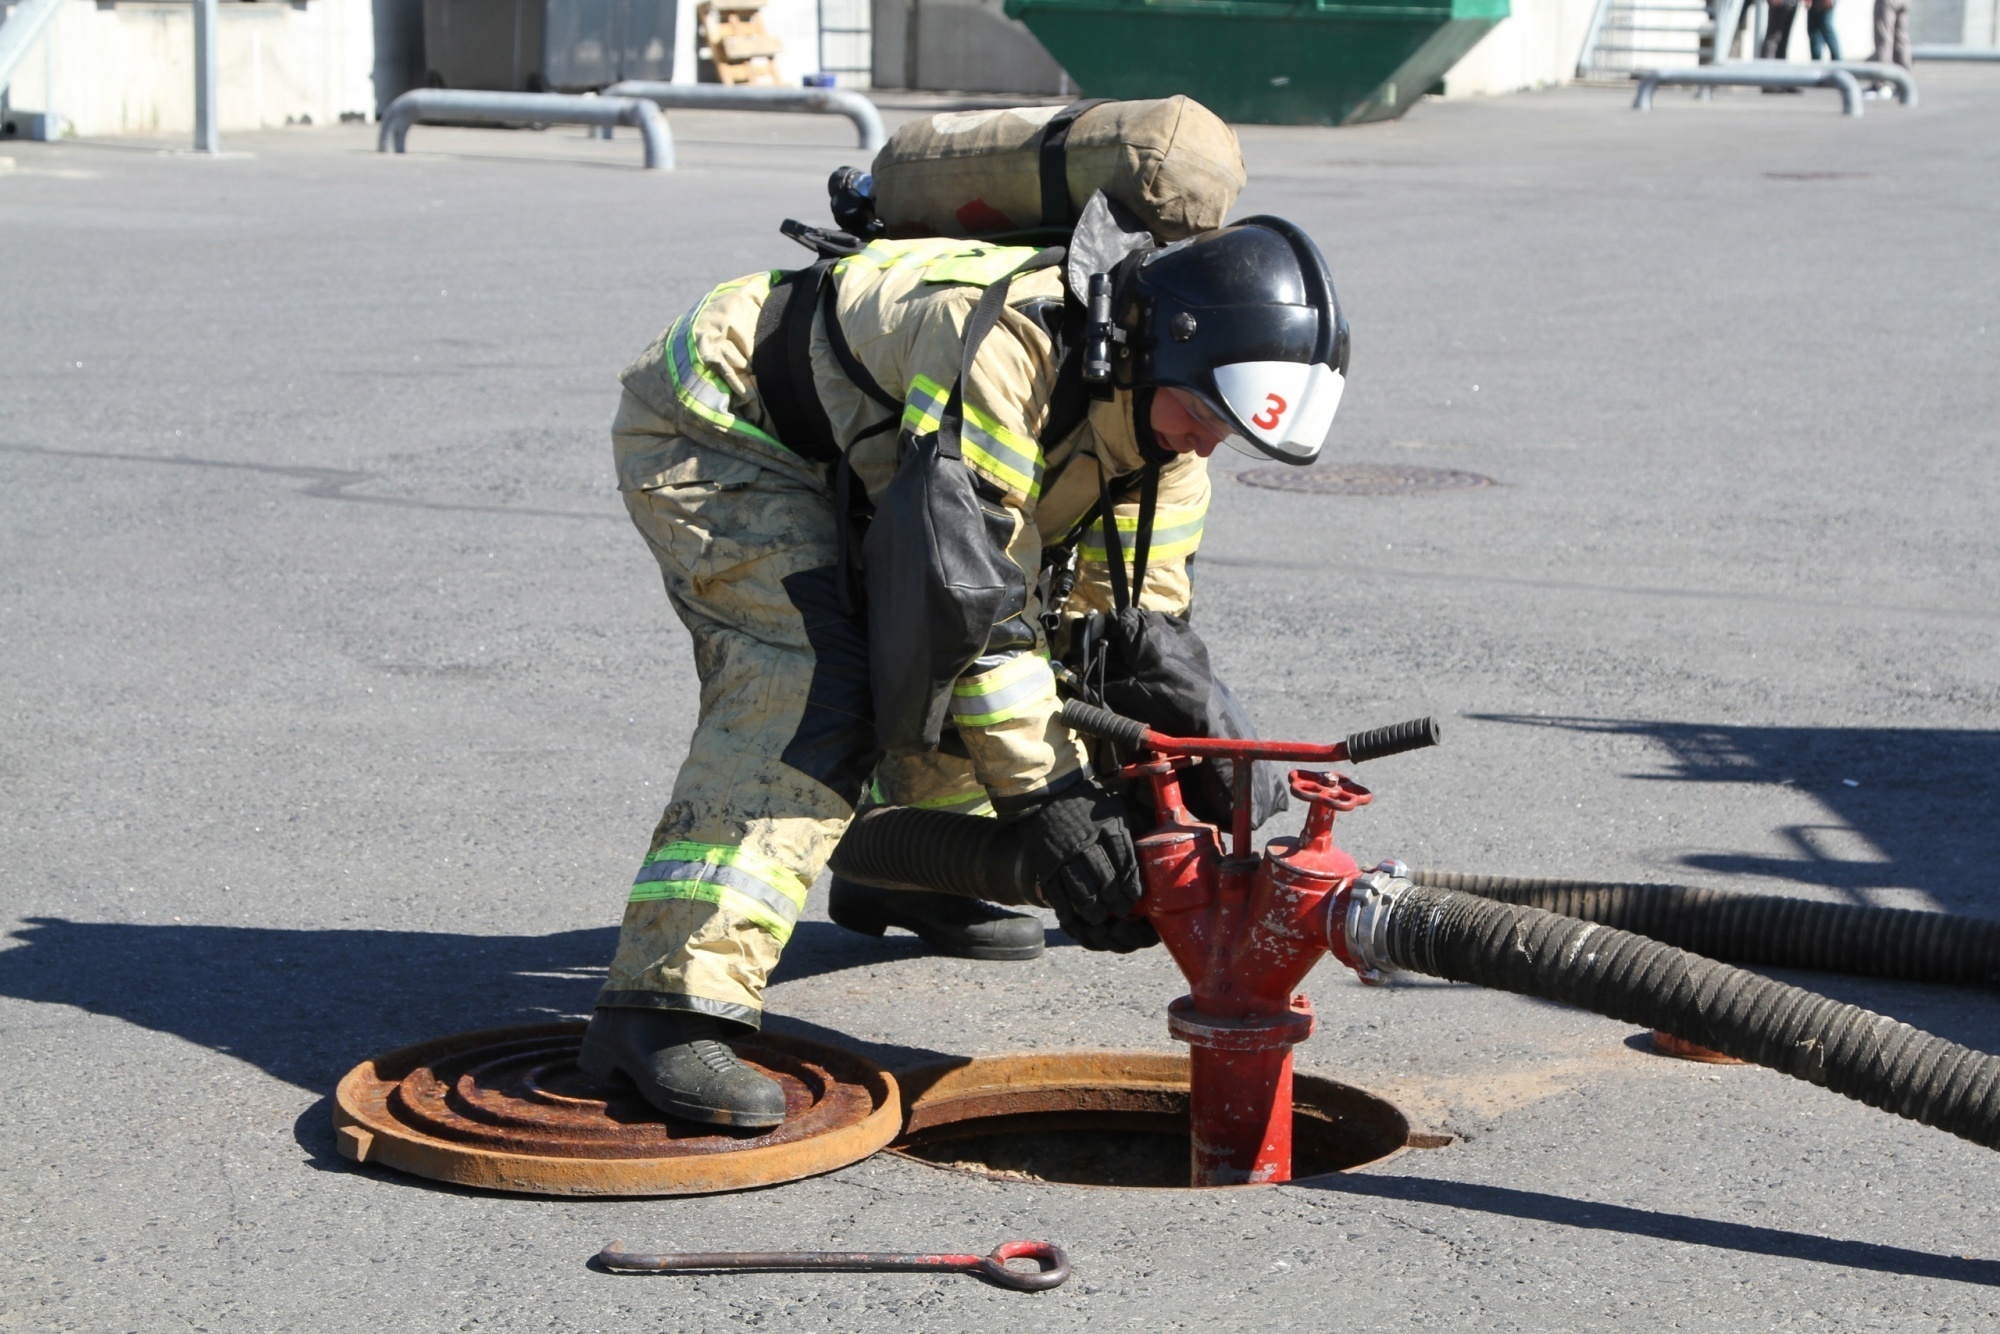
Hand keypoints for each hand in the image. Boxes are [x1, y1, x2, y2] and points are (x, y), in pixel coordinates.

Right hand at [1017, 782, 1157, 952]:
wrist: (1049, 795)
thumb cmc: (1089, 804)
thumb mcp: (1117, 806)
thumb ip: (1138, 823)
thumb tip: (1164, 837)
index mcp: (1108, 827)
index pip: (1124, 861)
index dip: (1130, 883)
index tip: (1134, 896)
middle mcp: (1086, 842)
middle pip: (1105, 878)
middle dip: (1116, 900)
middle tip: (1122, 910)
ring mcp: (1064, 855)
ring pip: (1082, 888)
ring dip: (1093, 907)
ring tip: (1100, 916)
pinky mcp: (1047, 864)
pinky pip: (1057, 891)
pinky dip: (1067, 907)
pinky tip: (1075, 915)